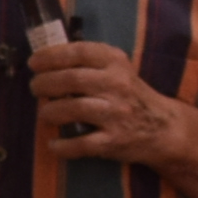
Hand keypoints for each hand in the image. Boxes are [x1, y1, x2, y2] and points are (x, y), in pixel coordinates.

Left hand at [26, 40, 197, 168]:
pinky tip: (53, 143)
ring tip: (45, 113)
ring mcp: (116, 114)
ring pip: (73, 108)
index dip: (50, 56)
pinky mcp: (114, 141)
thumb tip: (45, 60)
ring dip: (50, 111)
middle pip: (71, 80)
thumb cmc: (130, 95)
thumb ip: (89, 62)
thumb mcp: (118, 70)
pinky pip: (81, 144)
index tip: (34, 62)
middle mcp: (117, 85)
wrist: (164, 128)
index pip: (79, 52)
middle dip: (44, 83)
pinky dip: (62, 145)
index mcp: (116, 63)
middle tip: (35, 88)